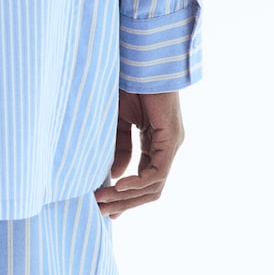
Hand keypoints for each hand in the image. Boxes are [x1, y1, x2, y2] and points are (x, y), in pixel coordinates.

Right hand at [94, 91, 184, 218]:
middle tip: (101, 213)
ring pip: (154, 186)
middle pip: (150, 189)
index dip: (125, 197)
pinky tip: (118, 186)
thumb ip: (118, 149)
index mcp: (155, 143)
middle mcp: (166, 147)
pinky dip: (137, 183)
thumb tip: (114, 177)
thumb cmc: (127, 84)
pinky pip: (157, 172)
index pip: (144, 180)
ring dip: (127, 197)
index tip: (104, 208)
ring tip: (103, 201)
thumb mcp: (117, 123)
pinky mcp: (171, 138)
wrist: (140, 60)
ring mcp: (172, 144)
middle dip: (125, 204)